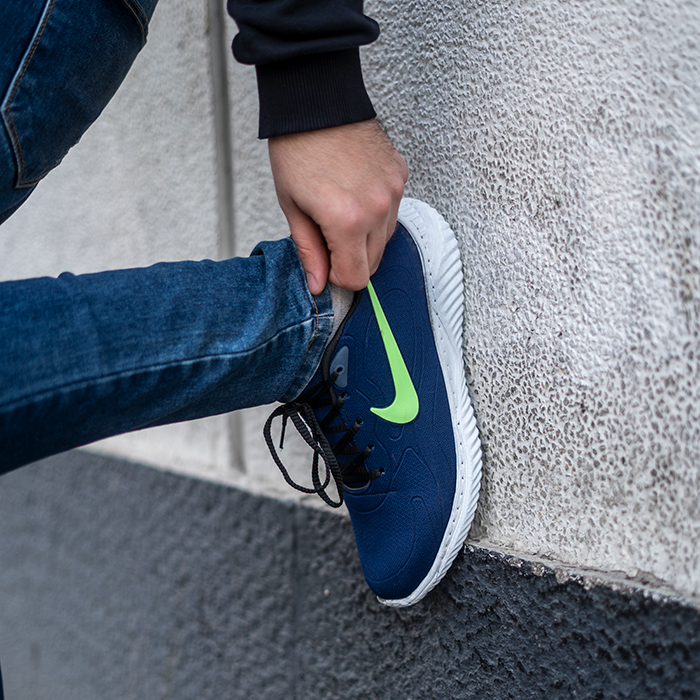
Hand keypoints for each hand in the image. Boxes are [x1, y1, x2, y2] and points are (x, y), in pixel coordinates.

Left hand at [268, 120, 408, 293]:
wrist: (317, 102)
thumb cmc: (298, 149)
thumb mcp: (293, 207)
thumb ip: (309, 251)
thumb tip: (318, 283)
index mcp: (347, 221)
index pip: (356, 278)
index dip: (337, 276)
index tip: (325, 261)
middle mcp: (377, 209)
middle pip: (373, 264)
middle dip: (350, 259)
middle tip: (328, 237)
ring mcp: (393, 191)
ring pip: (385, 240)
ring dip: (364, 238)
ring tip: (341, 211)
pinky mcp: (400, 176)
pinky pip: (393, 212)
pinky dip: (376, 212)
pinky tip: (356, 193)